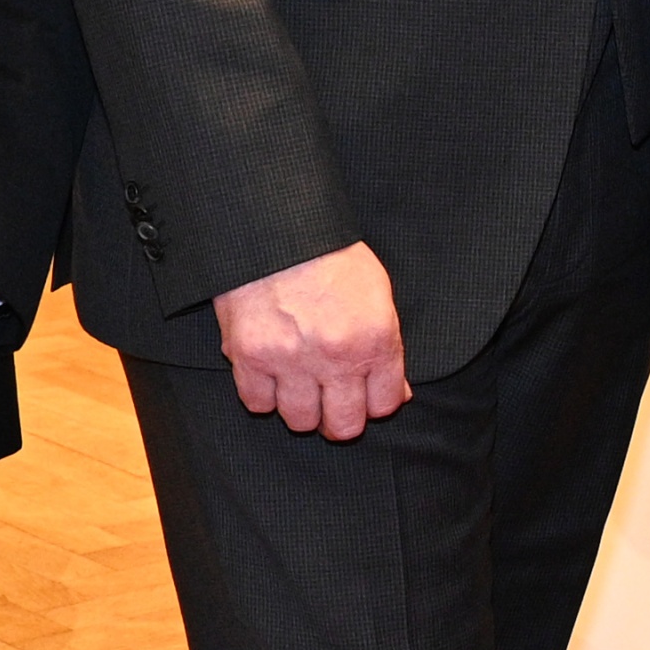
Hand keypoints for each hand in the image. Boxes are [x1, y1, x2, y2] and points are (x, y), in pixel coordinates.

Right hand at [214, 243, 409, 439]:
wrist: (278, 224)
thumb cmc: (330, 253)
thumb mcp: (377, 293)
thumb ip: (387, 347)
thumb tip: (398, 392)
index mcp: (374, 340)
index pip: (384, 405)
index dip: (374, 404)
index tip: (363, 395)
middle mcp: (336, 357)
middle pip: (344, 426)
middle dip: (339, 419)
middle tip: (330, 403)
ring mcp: (291, 360)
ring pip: (300, 420)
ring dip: (301, 408)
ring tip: (299, 385)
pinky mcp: (250, 355)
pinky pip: (257, 403)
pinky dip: (263, 394)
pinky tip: (269, 375)